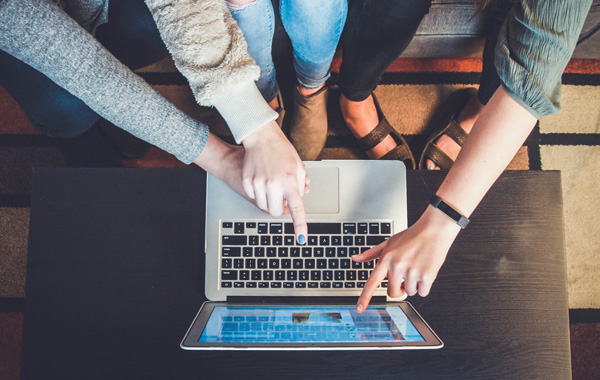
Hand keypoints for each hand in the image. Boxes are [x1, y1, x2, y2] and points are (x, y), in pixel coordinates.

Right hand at [241, 121, 308, 242]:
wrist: (261, 137)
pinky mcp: (247, 181)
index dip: (300, 226)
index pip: (297, 209)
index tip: (301, 238)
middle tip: (282, 197)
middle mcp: (274, 184)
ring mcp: (258, 183)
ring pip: (263, 206)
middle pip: (276, 212)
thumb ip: (300, 186)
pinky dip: (258, 193)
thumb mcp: (298, 167)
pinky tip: (261, 179)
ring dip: (269, 201)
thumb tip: (296, 202)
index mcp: (290, 181)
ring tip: (272, 185)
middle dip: (279, 208)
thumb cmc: (282, 151)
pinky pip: (253, 197)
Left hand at [353, 207, 460, 312]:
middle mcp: (397, 266)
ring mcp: (412, 271)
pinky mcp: (427, 276)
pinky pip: (422, 292)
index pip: (372, 282)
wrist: (434, 229)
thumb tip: (355, 258)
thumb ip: (371, 253)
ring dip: (414, 285)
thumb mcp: (389, 242)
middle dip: (399, 288)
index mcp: (386, 259)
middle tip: (405, 276)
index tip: (359, 309)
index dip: (365, 297)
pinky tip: (425, 270)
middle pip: (393, 293)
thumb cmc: (412, 236)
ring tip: (417, 267)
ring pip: (410, 292)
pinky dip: (425, 286)